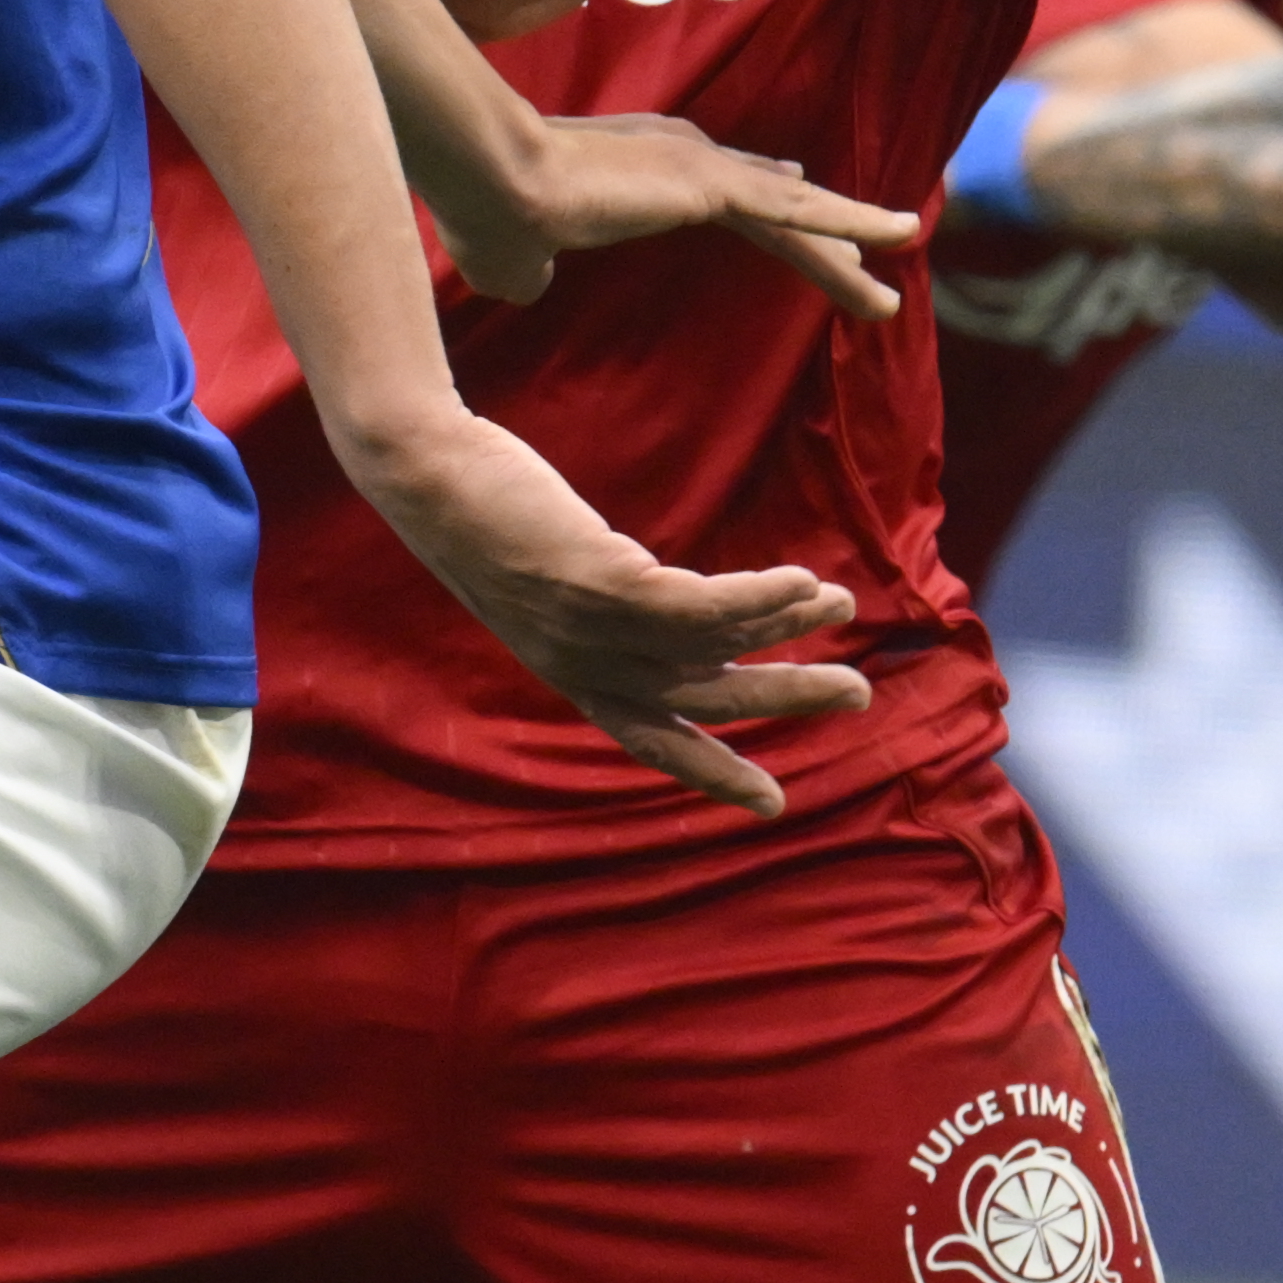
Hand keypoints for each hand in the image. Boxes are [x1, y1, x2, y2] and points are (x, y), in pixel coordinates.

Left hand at [330, 398, 872, 813]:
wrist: (426, 478)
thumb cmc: (487, 519)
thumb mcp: (552, 585)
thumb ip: (614, 611)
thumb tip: (686, 615)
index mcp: (573, 675)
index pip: (655, 741)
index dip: (716, 774)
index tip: (773, 805)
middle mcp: (586, 666)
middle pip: (706, 700)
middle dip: (786, 700)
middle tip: (856, 694)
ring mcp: (593, 629)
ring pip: (713, 647)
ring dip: (786, 627)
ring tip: (840, 604)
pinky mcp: (602, 583)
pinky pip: (702, 605)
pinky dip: (758, 597)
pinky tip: (800, 579)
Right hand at [441, 107, 911, 316]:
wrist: (491, 187)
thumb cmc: (491, 218)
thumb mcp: (515, 257)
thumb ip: (536, 268)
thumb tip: (533, 282)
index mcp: (643, 169)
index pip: (722, 193)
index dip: (765, 206)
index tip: (799, 209)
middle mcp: (680, 155)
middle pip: (769, 206)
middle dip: (820, 242)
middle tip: (865, 276)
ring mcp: (700, 166)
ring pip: (794, 213)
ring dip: (849, 243)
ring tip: (902, 261)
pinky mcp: (711, 184)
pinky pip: (801, 211)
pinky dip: (857, 220)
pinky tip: (903, 234)